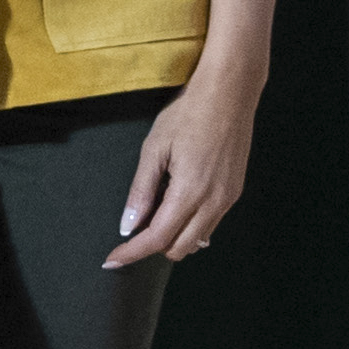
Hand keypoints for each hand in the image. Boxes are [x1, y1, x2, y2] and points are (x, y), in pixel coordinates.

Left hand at [104, 61, 262, 266]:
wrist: (230, 90)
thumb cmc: (190, 111)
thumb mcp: (155, 148)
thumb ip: (141, 191)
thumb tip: (128, 225)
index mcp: (190, 191)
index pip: (157, 238)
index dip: (132, 252)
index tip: (112, 259)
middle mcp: (214, 201)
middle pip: (179, 248)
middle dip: (153, 246)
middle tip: (135, 227)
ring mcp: (228, 197)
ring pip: (198, 239)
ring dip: (174, 235)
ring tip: (158, 207)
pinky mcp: (235, 190)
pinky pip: (211, 222)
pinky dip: (191, 223)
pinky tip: (179, 199)